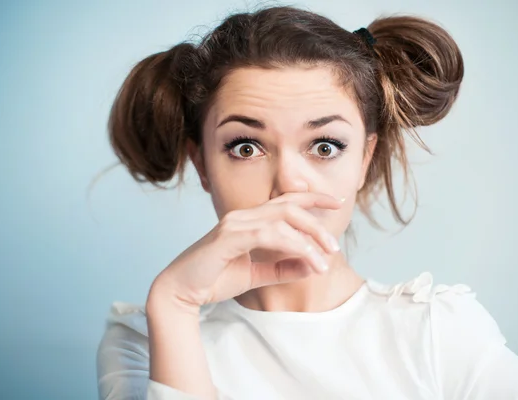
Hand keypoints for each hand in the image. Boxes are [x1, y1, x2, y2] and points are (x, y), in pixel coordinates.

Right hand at [147, 192, 343, 310]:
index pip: (286, 201)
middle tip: (334, 245)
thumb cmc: (214, 280)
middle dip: (317, 221)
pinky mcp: (228, 237)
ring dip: (309, 238)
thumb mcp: (257, 275)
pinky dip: (293, 246)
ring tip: (325, 258)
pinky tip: (308, 260)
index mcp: (249, 220)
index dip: (313, 198)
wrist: (181, 292)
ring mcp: (234, 223)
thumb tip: (313, 264)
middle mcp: (243, 216)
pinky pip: (268, 235)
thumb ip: (283, 268)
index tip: (337, 202)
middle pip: (289, 206)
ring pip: (282, 219)